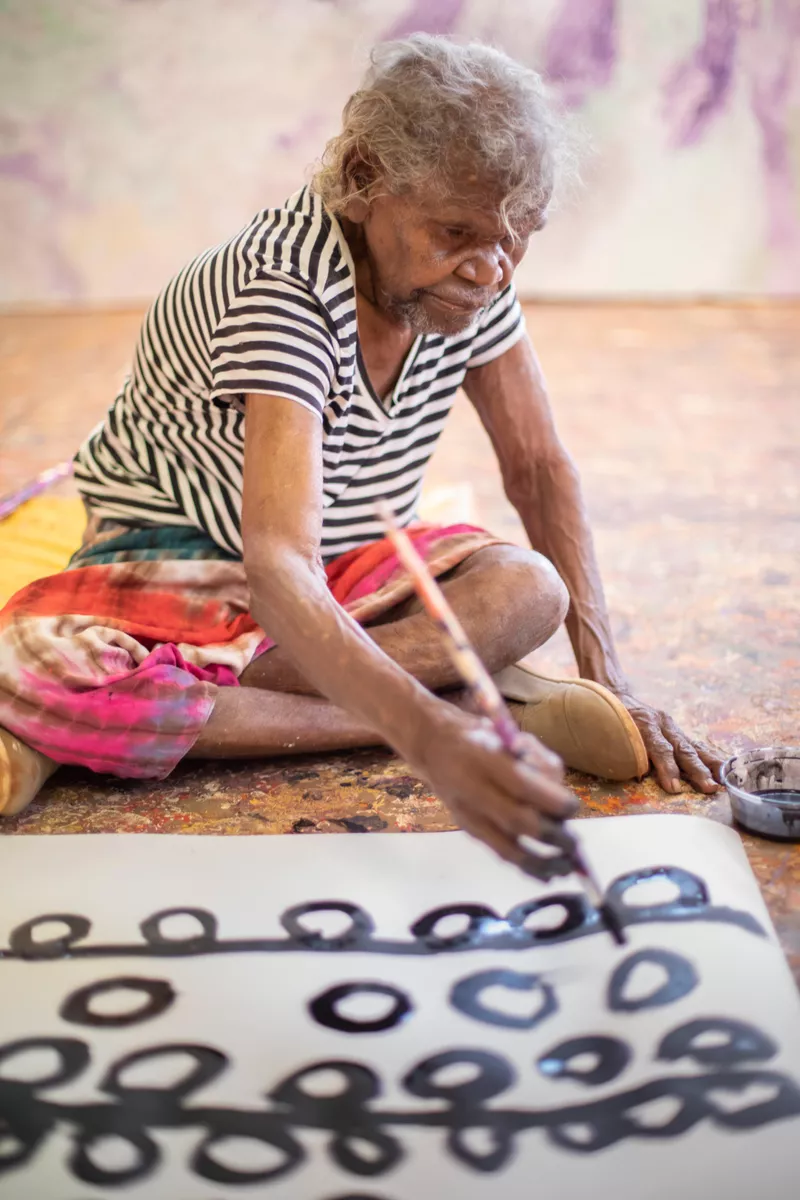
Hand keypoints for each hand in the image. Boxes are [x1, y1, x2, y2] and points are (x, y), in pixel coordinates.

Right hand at [412, 707, 578, 879]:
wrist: (433, 746)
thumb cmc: (481, 738)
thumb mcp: (511, 734)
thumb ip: (539, 762)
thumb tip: (563, 802)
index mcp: (485, 757)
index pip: (522, 785)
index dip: (552, 802)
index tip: (572, 807)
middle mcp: (473, 788)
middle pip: (517, 820)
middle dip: (552, 836)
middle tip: (575, 844)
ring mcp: (468, 813)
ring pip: (507, 846)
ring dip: (542, 862)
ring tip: (566, 867)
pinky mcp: (469, 829)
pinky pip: (500, 852)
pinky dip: (526, 866)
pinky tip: (548, 873)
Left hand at [614, 691, 724, 794]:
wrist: (613, 693)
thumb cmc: (607, 719)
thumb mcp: (610, 732)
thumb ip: (625, 751)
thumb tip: (639, 775)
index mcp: (644, 722)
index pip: (659, 748)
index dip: (667, 768)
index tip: (674, 787)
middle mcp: (662, 722)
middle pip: (682, 748)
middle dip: (697, 770)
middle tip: (709, 788)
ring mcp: (671, 725)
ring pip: (693, 746)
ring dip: (709, 766)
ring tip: (722, 781)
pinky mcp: (676, 729)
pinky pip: (694, 744)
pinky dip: (709, 757)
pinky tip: (722, 768)